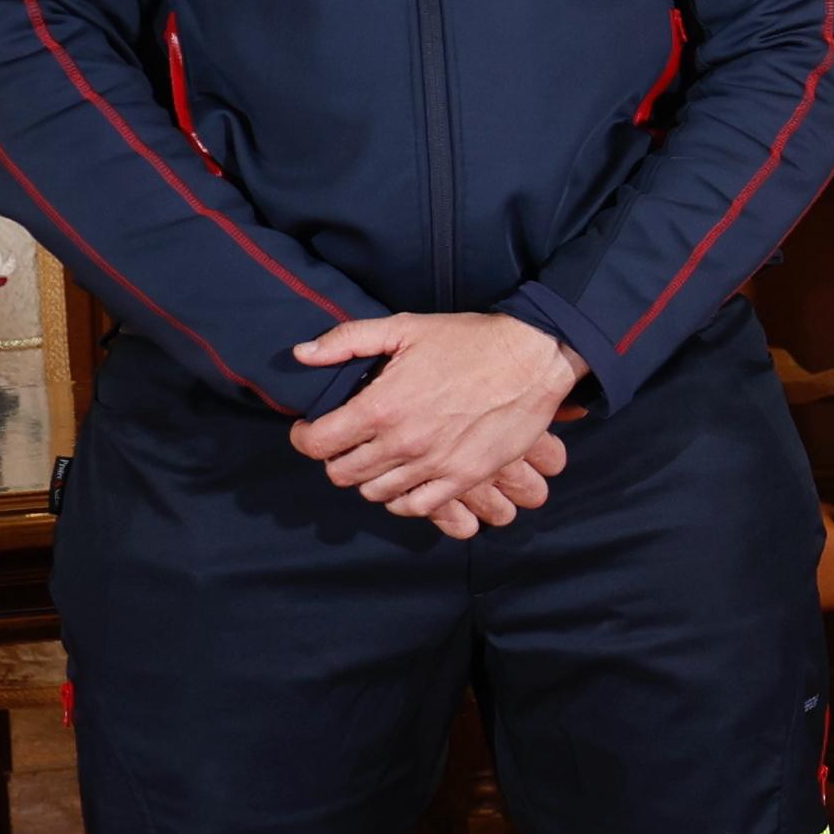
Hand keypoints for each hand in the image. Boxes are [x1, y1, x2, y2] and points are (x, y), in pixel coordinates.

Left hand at [289, 311, 581, 534]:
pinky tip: (405, 480)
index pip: (317, 443)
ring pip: (375, 493)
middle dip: (336, 458)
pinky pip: (417, 506)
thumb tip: (301, 355)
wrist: (533, 358)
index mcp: (381, 406)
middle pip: (342, 474)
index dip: (304, 438)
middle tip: (347, 443)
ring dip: (369, 478)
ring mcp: (435, 465)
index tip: (310, 430)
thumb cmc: (468, 340)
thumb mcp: (403, 327)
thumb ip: (346, 340)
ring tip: (377, 459)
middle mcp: (403, 443)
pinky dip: (403, 499)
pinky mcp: (465, 477)